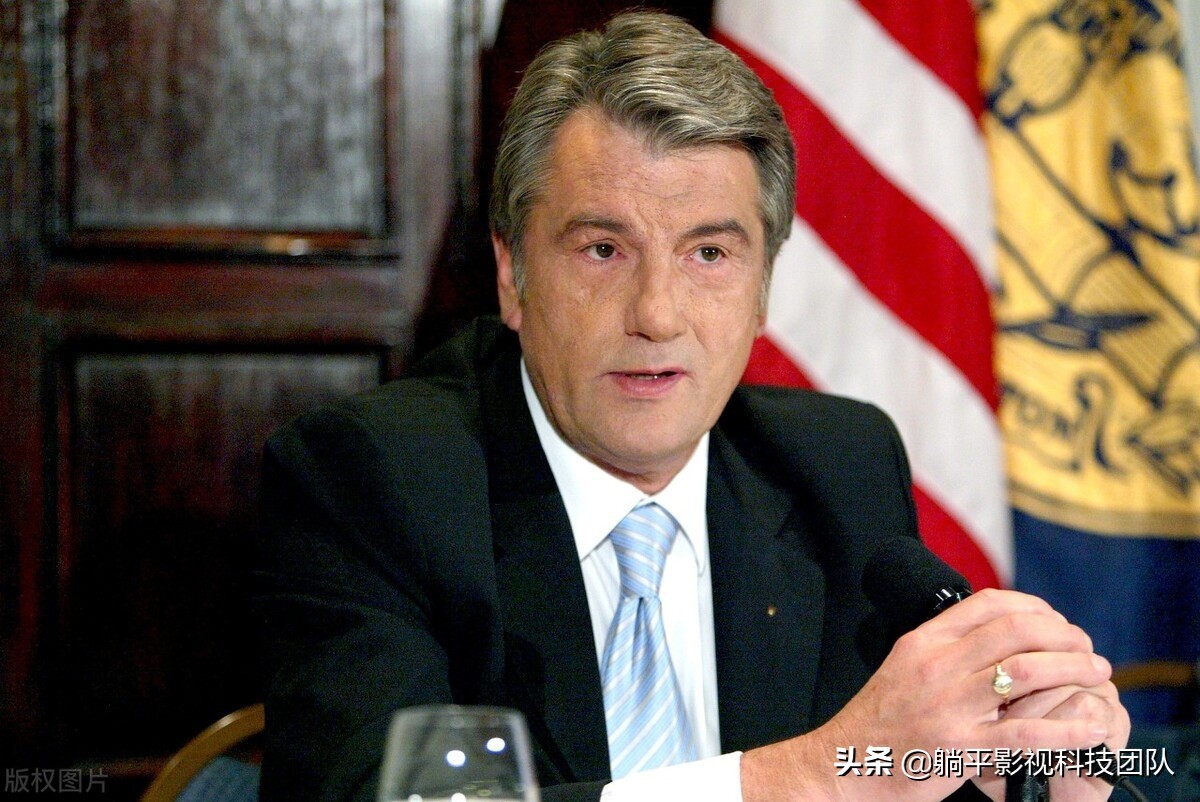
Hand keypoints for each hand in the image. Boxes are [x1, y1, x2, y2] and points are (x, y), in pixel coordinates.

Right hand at [740, 588, 1122, 801]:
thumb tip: (994, 638)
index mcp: (922, 642)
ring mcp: (949, 706)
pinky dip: (1068, 729)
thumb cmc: (878, 723)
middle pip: (1016, 631)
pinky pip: (1027, 733)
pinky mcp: (962, 747)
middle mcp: (937, 666)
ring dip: (1073, 669)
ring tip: (1097, 675)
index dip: (1034, 606)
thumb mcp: (903, 668)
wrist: (845, 765)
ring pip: (1028, 673)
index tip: (1056, 622)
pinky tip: (1090, 728)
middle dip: (1064, 635)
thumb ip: (944, 651)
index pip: (988, 604)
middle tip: (1086, 647)